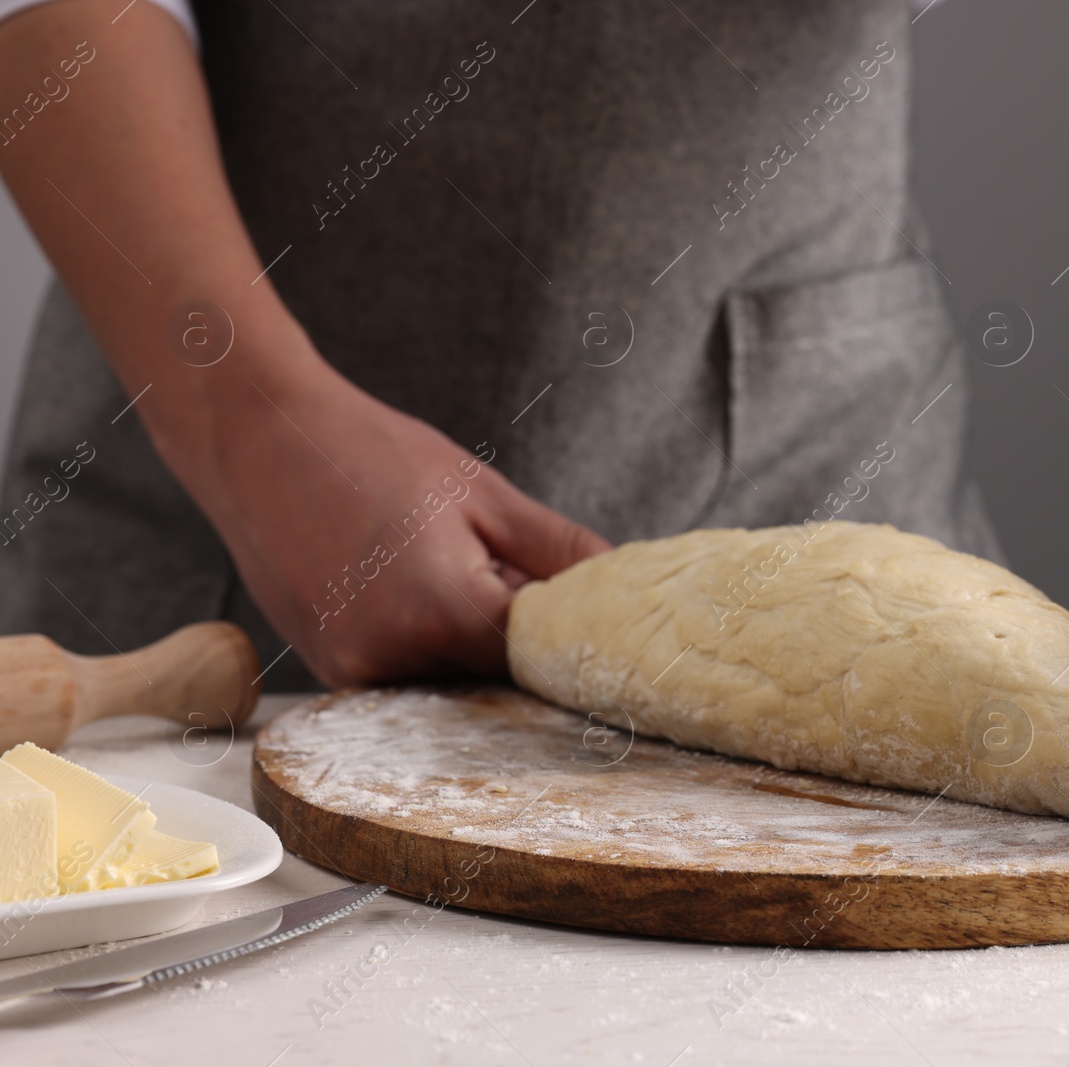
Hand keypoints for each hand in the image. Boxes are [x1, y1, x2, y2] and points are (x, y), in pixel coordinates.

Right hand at [182, 362, 608, 685]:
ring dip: (468, 640)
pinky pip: (404, 672)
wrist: (257, 438)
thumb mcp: (483, 494)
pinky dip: (424, 640)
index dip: (569, 645)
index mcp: (443, 616)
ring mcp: (352, 672)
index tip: (593, 630)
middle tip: (511, 573)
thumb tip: (620, 586)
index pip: (539, 663)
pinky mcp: (328, 668)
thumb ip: (559, 552)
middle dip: (518, 639)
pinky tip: (409, 580)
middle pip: (494, 677)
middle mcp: (392, 661)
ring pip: (449, 678)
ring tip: (445, 562)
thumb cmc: (370, 453)